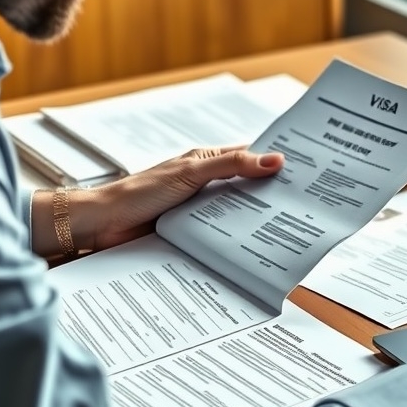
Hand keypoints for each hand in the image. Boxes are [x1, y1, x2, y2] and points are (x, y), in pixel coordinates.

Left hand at [70, 147, 284, 252]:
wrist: (104, 224)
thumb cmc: (140, 192)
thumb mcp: (191, 173)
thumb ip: (231, 166)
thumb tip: (272, 160)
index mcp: (205, 162)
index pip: (247, 156)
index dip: (272, 160)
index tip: (303, 168)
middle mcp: (204, 185)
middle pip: (244, 188)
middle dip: (269, 195)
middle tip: (302, 205)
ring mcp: (198, 210)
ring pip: (233, 214)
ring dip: (251, 221)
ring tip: (284, 231)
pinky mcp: (190, 232)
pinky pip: (218, 236)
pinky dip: (232, 241)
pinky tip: (250, 249)